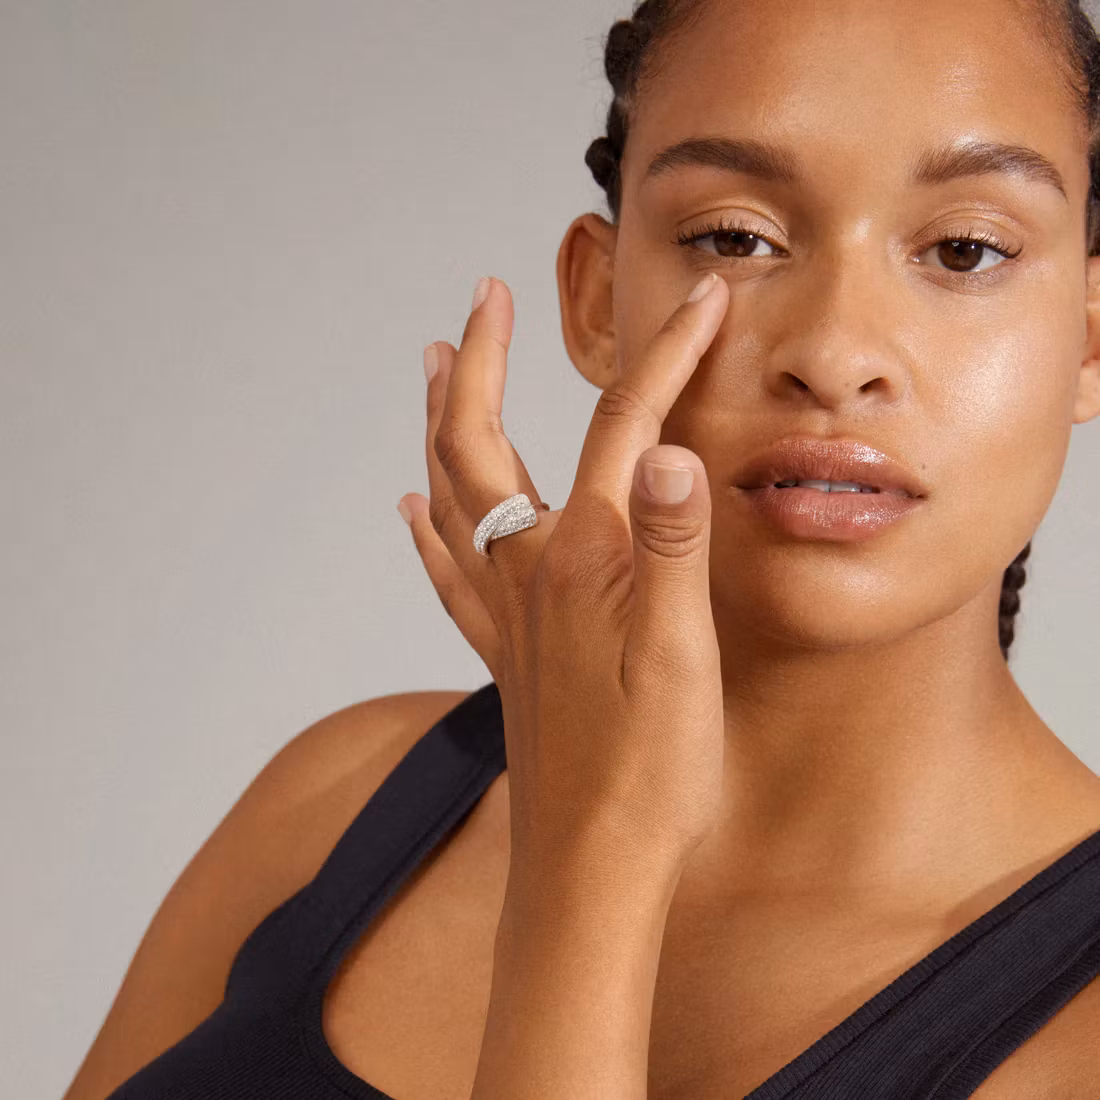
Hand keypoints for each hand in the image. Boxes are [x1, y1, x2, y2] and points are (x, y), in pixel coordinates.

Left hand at [399, 272, 729, 885]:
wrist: (592, 865)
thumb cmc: (651, 769)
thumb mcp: (684, 656)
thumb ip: (673, 548)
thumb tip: (667, 452)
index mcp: (582, 557)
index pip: (622, 428)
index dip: (667, 357)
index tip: (703, 301)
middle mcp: (528, 570)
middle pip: (484, 440)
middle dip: (483, 358)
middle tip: (485, 295)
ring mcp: (506, 611)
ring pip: (453, 493)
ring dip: (441, 421)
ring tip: (432, 364)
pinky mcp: (503, 652)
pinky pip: (446, 572)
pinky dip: (426, 527)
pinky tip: (409, 506)